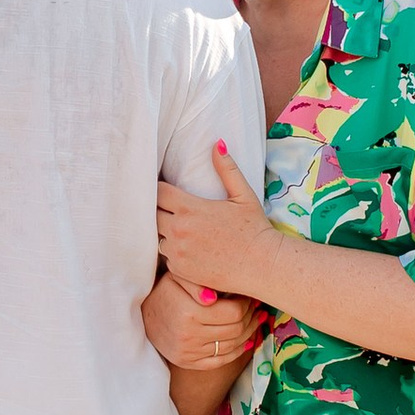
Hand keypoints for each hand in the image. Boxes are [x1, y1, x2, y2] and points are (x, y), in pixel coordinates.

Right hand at [143, 270, 263, 372]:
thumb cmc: (164, 292)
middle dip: (251, 317)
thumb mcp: (177, 277)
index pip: (234, 312)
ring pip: (233, 345)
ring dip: (249, 332)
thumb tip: (214, 298)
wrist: (141, 317)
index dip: (247, 304)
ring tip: (254, 320)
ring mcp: (190, 352)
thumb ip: (196, 281)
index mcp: (189, 312)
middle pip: (236, 329)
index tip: (249, 296)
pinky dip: (238, 350)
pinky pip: (223, 360)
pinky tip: (245, 339)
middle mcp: (189, 335)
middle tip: (256, 307)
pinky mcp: (190, 362)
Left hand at [154, 143, 283, 305]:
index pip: (158, 193)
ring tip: (184, 231)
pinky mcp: (180, 271)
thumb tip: (217, 143)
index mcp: (190, 208)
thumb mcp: (243, 195)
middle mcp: (179, 230)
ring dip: (166, 233)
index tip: (168, 191)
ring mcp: (178, 252)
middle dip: (161, 212)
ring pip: (158, 237)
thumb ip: (227, 169)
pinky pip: (167, 258)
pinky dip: (175, 253)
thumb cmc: (254, 228)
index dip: (161, 190)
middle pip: (153, 215)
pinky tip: (191, 249)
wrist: (262, 266)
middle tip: (174, 211)